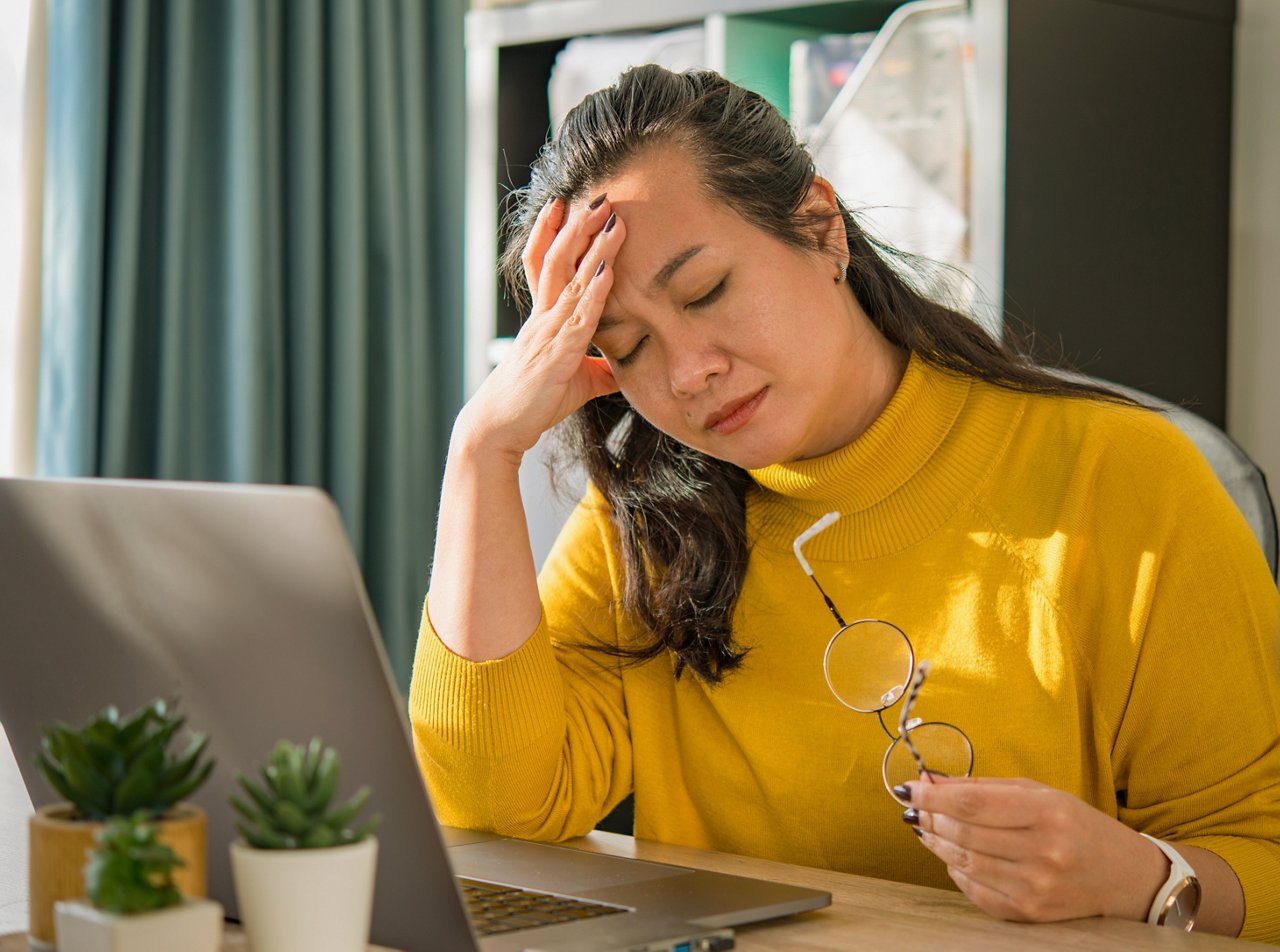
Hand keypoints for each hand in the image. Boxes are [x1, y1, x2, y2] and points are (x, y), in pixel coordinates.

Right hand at [460, 194, 624, 459]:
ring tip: (609, 217)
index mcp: (542, 320)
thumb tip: (622, 370)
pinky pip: (578, 317)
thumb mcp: (572, 383)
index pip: (543, 265)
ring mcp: (546, 334)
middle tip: (598, 195)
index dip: (553, 232)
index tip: (567, 203)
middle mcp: (541, 319)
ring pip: (568, 280)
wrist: (497, 429)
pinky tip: (608, 270)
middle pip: (556, 260)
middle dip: (577, 226)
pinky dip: (594, 292)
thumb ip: (596, 370)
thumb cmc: (531, 404)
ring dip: (591, 247)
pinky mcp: (555, 356)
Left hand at [905, 775, 1166, 922]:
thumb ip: (985, 787)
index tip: (909, 788)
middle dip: (929, 817)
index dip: (934, 796)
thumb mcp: (1040, 794)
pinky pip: (976, 890)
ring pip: (964, 862)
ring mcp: (1035, 887)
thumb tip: (933, 782)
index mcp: (1046, 813)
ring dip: (935, 842)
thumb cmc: (1078, 825)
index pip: (973, 804)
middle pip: (964, 833)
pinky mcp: (1030, 912)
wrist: (1125, 877)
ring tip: (924, 827)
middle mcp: (1042, 852)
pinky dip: (956, 871)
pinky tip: (950, 855)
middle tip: (914, 807)